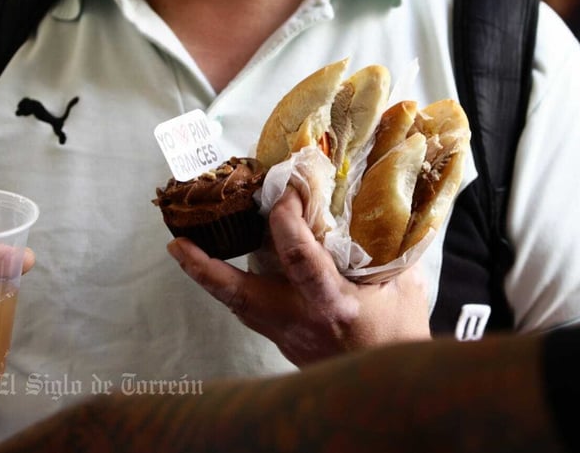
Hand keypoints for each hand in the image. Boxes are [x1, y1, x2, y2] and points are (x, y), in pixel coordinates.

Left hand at [169, 188, 430, 365]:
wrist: (386, 387)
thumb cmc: (398, 335)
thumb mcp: (403, 288)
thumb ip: (386, 250)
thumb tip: (376, 208)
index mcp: (334, 304)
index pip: (300, 259)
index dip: (288, 221)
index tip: (286, 190)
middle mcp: (300, 320)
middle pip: (241, 294)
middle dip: (206, 267)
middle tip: (176, 243)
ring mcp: (285, 334)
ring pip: (237, 304)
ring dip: (208, 275)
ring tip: (182, 249)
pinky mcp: (281, 341)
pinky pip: (248, 310)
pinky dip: (231, 287)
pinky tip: (220, 270)